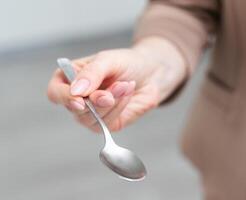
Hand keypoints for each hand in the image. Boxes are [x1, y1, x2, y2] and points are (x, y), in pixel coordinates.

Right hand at [47, 37, 185, 131]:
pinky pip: (108, 124)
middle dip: (98, 100)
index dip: (65, 98)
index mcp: (71, 80)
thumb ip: (91, 73)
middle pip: (76, 110)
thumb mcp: (108, 60)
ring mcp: (92, 114)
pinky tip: (128, 93)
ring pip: (92, 119)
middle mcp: (78, 99)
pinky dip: (120, 107)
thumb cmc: (126, 63)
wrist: (151, 72)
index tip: (80, 99)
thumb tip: (75, 92)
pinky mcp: (108, 124)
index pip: (56, 93)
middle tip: (119, 85)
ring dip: (113, 102)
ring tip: (126, 85)